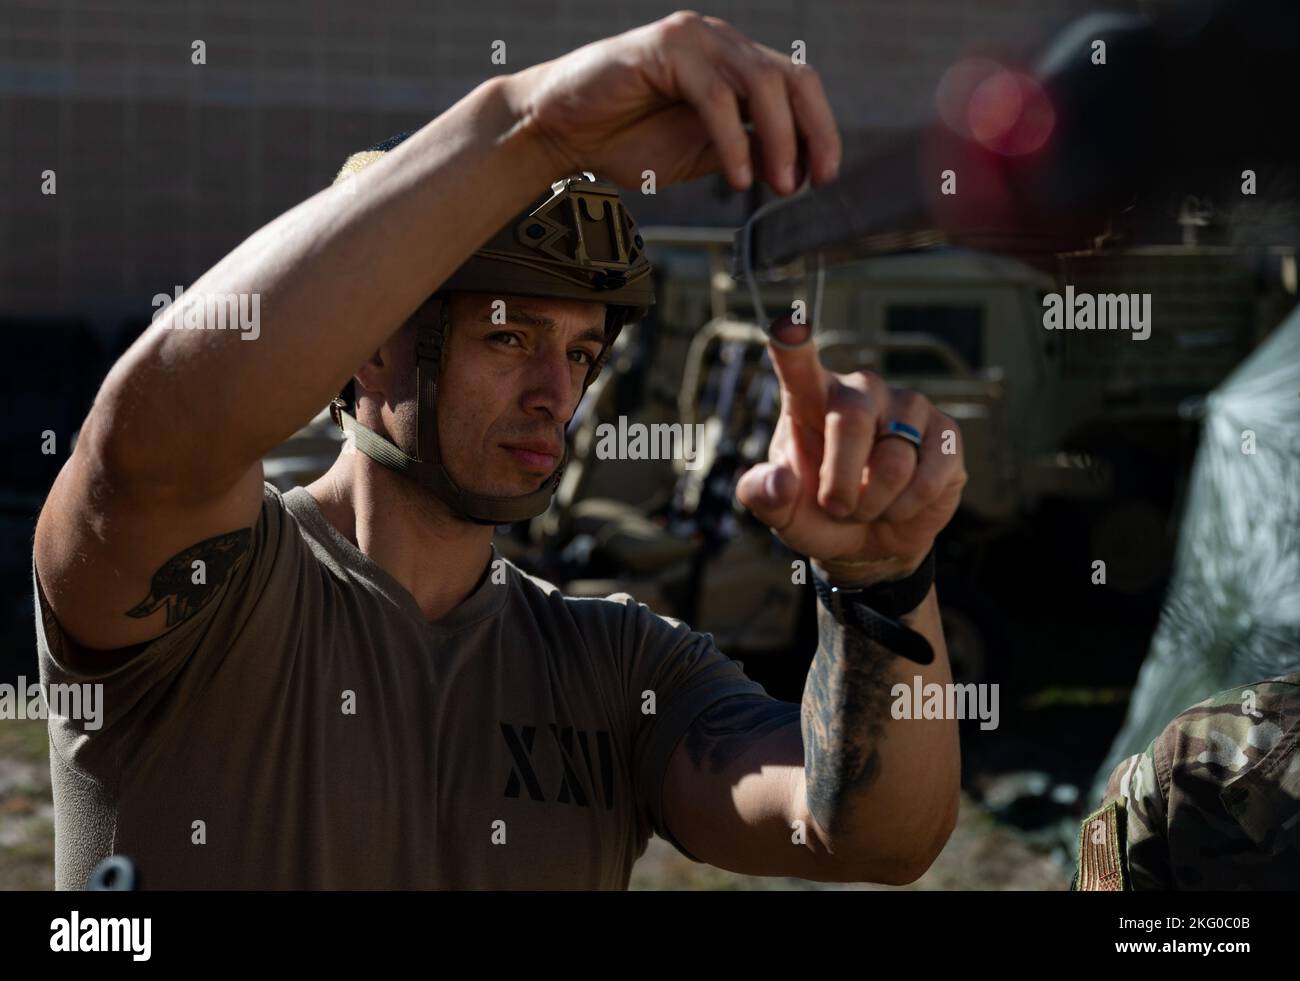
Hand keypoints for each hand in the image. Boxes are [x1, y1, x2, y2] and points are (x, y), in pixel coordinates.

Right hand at [501, 11, 841, 193]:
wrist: (560, 130)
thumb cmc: (623, 140)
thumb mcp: (698, 154)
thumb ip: (742, 151)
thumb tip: (792, 169)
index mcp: (732, 63)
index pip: (795, 86)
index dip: (819, 129)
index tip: (823, 176)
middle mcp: (719, 42)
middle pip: (790, 77)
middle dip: (812, 132)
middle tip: (812, 181)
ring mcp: (693, 39)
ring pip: (760, 83)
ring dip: (779, 139)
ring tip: (777, 186)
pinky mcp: (665, 49)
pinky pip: (715, 96)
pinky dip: (733, 141)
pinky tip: (737, 176)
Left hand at [735, 319, 967, 584]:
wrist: (869, 541)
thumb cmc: (819, 512)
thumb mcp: (781, 512)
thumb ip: (764, 496)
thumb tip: (780, 482)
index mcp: (811, 398)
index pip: (798, 363)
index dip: (793, 345)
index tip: (787, 326)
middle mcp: (862, 390)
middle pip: (851, 421)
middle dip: (839, 483)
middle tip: (835, 508)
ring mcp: (908, 407)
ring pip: (893, 462)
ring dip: (874, 503)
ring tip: (869, 504)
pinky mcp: (946, 435)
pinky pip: (928, 478)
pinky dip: (906, 508)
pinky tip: (900, 504)